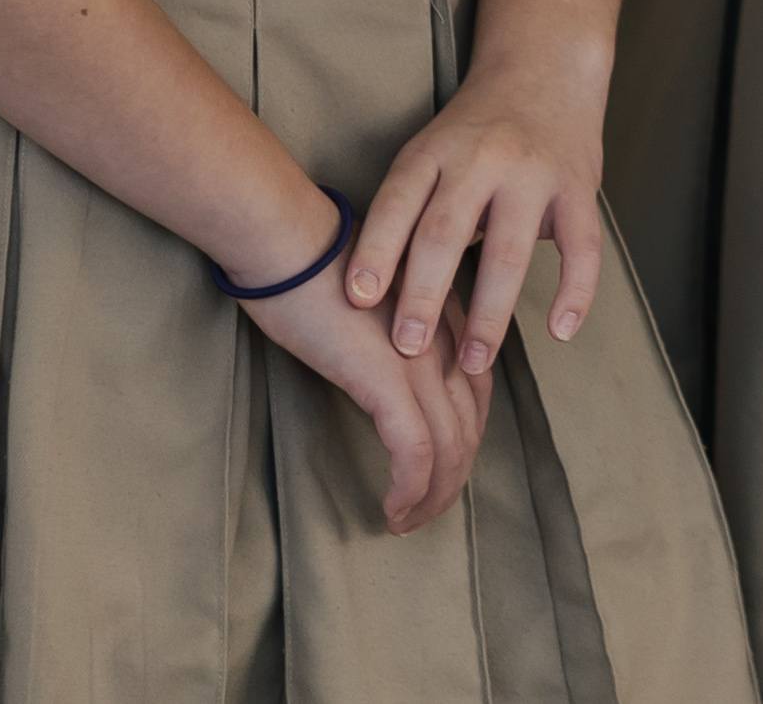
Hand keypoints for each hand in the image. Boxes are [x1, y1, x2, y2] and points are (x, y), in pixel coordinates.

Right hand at [231, 190, 492, 531]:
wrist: (288, 241)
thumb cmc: (311, 265)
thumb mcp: (367, 301)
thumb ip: (387, 333)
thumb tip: (376, 368)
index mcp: (444, 319)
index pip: (474, 392)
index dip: (462, 438)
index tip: (438, 469)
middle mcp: (445, 341)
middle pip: (468, 426)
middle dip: (452, 478)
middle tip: (424, 511)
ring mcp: (421, 361)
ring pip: (449, 448)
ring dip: (433, 496)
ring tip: (407, 522)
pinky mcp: (389, 380)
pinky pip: (415, 452)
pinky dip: (410, 490)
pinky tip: (391, 511)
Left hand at [348, 47, 610, 387]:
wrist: (544, 69)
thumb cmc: (473, 130)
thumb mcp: (429, 152)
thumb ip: (407, 211)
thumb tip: (371, 295)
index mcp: (435, 151)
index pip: (398, 202)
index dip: (376, 251)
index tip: (359, 300)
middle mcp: (483, 159)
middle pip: (447, 232)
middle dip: (425, 295)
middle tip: (409, 348)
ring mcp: (535, 173)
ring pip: (511, 250)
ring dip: (490, 313)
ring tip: (475, 363)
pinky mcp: (580, 186)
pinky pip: (582, 247)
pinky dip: (575, 291)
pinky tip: (561, 331)